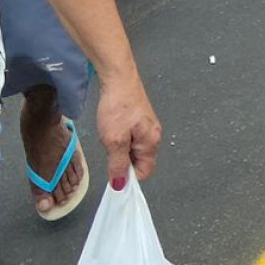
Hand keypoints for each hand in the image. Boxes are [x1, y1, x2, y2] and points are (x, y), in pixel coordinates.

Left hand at [95, 74, 161, 189]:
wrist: (118, 78)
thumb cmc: (118, 108)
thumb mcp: (114, 141)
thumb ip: (118, 165)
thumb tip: (120, 186)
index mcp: (151, 143)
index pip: (144, 172)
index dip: (128, 176)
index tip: (113, 169)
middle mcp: (154, 136)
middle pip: (139, 161)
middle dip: (122, 160)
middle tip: (110, 146)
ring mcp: (148, 126)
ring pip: (133, 149)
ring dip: (120, 148)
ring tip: (110, 134)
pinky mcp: (140, 119)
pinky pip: (132, 138)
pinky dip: (121, 138)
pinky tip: (113, 127)